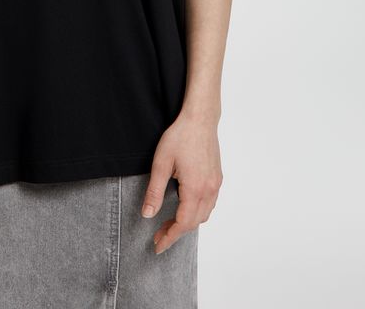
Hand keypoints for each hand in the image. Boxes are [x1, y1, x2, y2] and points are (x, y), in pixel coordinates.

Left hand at [141, 109, 222, 253]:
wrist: (200, 119)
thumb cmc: (179, 137)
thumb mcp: (161, 163)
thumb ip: (154, 191)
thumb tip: (147, 215)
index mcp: (195, 189)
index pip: (183, 223)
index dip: (170, 237)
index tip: (158, 246)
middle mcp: (209, 190)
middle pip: (194, 222)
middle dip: (176, 232)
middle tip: (158, 235)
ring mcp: (215, 184)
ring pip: (204, 215)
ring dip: (187, 223)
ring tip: (170, 224)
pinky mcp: (217, 178)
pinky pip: (209, 204)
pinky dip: (197, 212)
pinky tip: (186, 207)